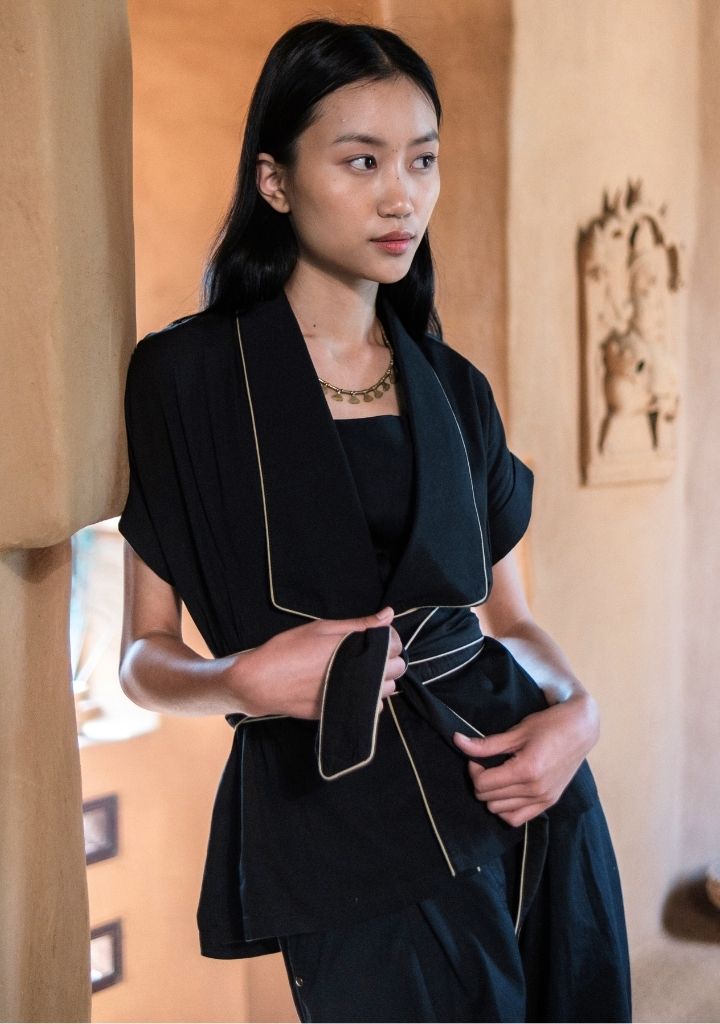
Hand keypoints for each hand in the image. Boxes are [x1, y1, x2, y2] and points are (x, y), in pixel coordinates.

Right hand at [230, 606, 405, 719]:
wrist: (263, 682)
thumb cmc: (288, 650)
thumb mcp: (322, 628)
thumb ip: (359, 624)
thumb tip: (389, 614)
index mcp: (357, 650)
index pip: (395, 646)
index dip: (388, 639)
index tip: (376, 637)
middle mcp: (361, 676)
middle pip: (396, 669)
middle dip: (388, 659)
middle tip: (369, 653)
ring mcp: (353, 697)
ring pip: (386, 691)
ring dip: (381, 680)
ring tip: (360, 670)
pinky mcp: (343, 711)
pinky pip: (371, 708)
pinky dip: (369, 699)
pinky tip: (353, 687)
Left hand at [452, 693, 599, 825]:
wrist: (580, 728)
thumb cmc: (549, 724)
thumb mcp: (516, 732)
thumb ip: (486, 744)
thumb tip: (457, 741)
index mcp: (526, 771)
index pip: (483, 785)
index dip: (473, 770)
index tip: (477, 757)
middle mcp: (536, 790)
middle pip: (489, 799)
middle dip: (481, 781)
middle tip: (486, 764)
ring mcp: (544, 799)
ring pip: (500, 812)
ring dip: (492, 796)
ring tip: (498, 775)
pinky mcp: (549, 802)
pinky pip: (517, 818)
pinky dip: (506, 809)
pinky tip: (506, 791)